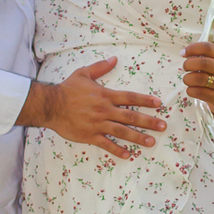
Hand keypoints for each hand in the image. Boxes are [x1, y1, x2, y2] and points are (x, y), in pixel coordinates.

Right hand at [24, 58, 165, 158]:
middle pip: (131, 116)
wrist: (51, 105)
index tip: (159, 104)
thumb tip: (114, 59)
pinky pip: (106, 144)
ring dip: (138, 137)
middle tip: (163, 126)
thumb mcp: (83, 73)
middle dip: (149, 121)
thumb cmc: (67, 89)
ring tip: (151, 142)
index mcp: (105, 95)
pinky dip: (117, 150)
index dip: (145, 100)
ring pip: (122, 131)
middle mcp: (104, 110)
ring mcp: (98, 124)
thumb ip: (100, 67)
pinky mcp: (90, 135)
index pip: (130, 97)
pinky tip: (128, 155)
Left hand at [183, 41, 213, 118]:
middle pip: (203, 63)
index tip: (182, 53)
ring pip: (199, 79)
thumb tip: (184, 53)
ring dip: (187, 78)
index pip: (209, 48)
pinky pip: (198, 92)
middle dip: (188, 64)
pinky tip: (191, 89)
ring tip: (188, 80)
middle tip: (185, 68)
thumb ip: (203, 58)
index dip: (193, 48)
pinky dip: (190, 90)